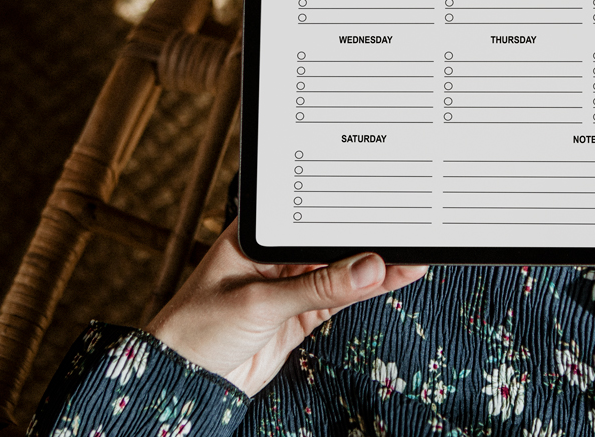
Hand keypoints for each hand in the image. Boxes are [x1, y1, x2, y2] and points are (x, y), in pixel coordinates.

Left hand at [145, 221, 427, 395]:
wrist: (181, 384)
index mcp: (257, 235)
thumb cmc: (194, 329)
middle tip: (407, 232)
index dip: (347, 210)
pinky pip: (341, 298)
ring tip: (412, 254)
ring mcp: (291, 285)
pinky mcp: (300, 315)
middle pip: (331, 242)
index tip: (383, 210)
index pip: (310, 215)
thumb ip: (316, 287)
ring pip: (342, 270)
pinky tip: (394, 278)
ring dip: (375, 266)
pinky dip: (368, 291)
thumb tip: (366, 268)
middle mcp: (277, 256)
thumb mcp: (258, 302)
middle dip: (367, 238)